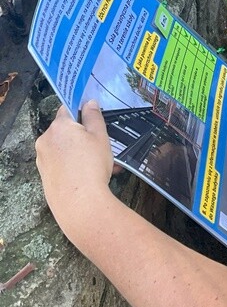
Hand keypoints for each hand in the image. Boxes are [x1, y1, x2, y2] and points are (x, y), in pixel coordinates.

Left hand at [35, 100, 114, 239]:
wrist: (80, 204)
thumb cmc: (92, 165)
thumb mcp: (100, 136)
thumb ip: (94, 116)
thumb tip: (89, 103)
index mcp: (58, 127)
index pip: (67, 109)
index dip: (81, 112)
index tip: (94, 120)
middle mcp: (45, 141)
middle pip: (65, 131)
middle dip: (82, 136)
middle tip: (102, 145)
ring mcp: (43, 160)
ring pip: (64, 149)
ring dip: (80, 152)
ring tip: (104, 165)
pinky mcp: (45, 177)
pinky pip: (61, 164)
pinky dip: (74, 165)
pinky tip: (92, 176)